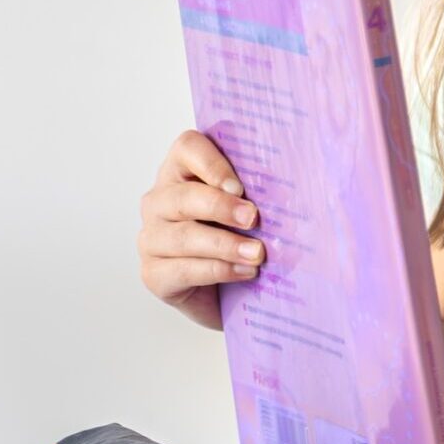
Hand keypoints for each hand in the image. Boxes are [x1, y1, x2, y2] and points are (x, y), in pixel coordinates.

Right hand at [136, 130, 264, 330]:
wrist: (225, 295)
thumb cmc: (237, 240)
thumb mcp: (246, 208)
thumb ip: (257, 191)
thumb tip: (291, 183)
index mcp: (181, 172)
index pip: (187, 148)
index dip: (211, 163)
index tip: (240, 186)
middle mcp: (159, 201)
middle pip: (183, 196)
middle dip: (221, 207)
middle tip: (253, 218)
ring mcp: (152, 238)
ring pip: (183, 236)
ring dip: (225, 244)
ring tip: (257, 253)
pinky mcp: (154, 274)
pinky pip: (183, 270)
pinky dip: (218, 270)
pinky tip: (244, 271)